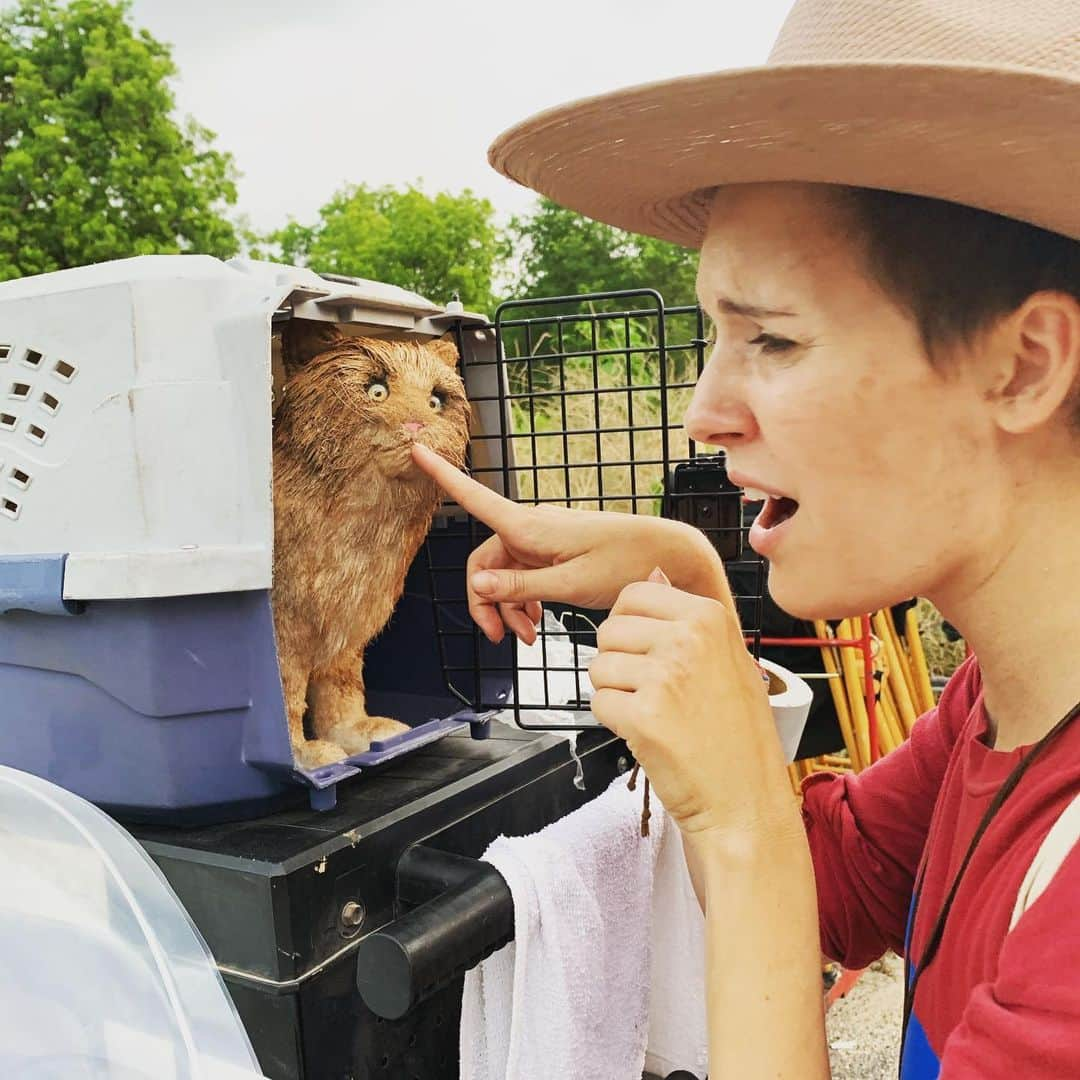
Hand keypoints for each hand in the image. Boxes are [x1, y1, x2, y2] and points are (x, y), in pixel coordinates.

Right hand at [412, 443, 731, 644]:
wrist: (664, 555)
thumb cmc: (623, 562)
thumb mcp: (569, 583)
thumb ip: (520, 586)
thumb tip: (475, 586)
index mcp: (529, 526)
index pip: (474, 497)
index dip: (442, 475)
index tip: (415, 449)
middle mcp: (529, 527)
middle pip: (483, 563)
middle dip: (486, 602)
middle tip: (502, 639)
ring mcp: (541, 539)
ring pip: (503, 575)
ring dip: (507, 607)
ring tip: (527, 637)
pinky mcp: (552, 551)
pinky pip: (522, 575)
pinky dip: (523, 600)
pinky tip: (535, 622)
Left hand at [589, 569, 792, 835]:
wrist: (746, 801)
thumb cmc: (736, 734)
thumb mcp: (726, 658)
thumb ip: (685, 616)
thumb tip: (652, 572)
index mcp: (708, 616)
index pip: (633, 595)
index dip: (628, 626)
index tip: (647, 653)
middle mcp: (688, 640)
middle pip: (609, 631)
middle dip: (618, 662)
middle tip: (652, 693)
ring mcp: (665, 677)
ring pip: (598, 667)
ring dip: (615, 693)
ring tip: (654, 714)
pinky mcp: (643, 717)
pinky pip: (599, 703)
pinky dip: (614, 721)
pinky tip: (647, 734)